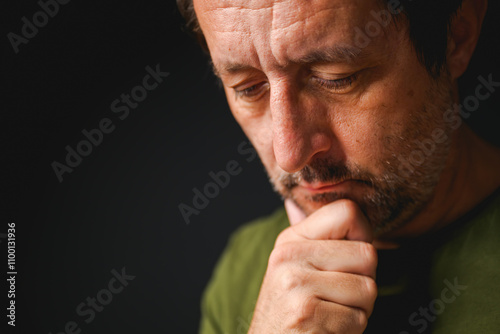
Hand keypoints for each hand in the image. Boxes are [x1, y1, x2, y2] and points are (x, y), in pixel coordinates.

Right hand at [248, 199, 377, 332]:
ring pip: (368, 289)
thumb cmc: (291, 309)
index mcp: (291, 239)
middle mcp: (289, 255)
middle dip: (364, 281)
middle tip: (339, 296)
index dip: (364, 234)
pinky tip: (326, 329)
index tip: (351, 257)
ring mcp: (295, 283)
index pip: (347, 212)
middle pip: (367, 254)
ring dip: (359, 310)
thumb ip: (319, 240)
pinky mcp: (306, 313)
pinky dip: (350, 330)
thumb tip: (339, 209)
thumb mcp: (296, 267)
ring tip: (331, 313)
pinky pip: (358, 318)